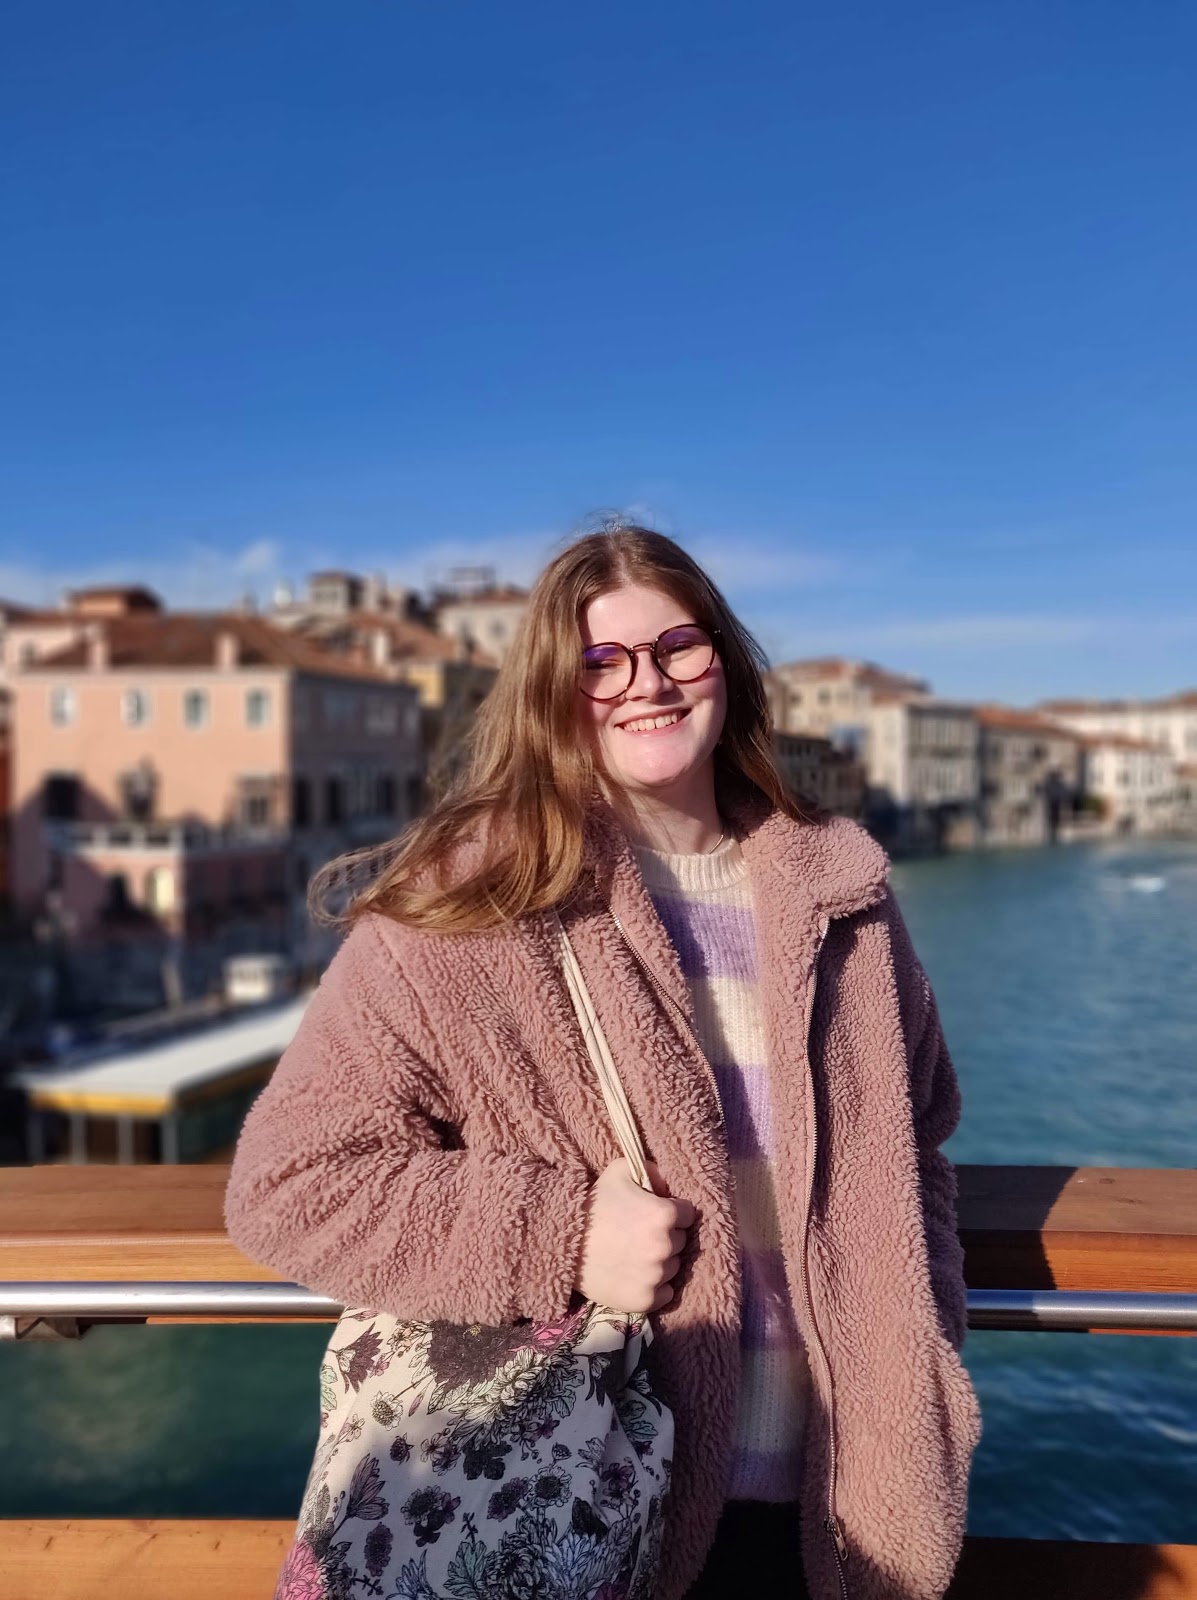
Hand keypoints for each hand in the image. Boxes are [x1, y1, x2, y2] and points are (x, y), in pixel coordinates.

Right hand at [576, 1159, 695, 1312]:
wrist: (560, 1243)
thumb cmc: (592, 1205)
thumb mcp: (619, 1171)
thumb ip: (650, 1169)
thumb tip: (666, 1184)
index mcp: (664, 1214)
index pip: (688, 1214)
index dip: (672, 1211)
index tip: (654, 1214)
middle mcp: (665, 1246)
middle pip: (681, 1241)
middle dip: (666, 1236)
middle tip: (641, 1234)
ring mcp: (656, 1276)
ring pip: (674, 1267)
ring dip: (661, 1261)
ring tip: (635, 1254)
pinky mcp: (645, 1300)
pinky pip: (666, 1293)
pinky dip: (656, 1286)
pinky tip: (636, 1275)